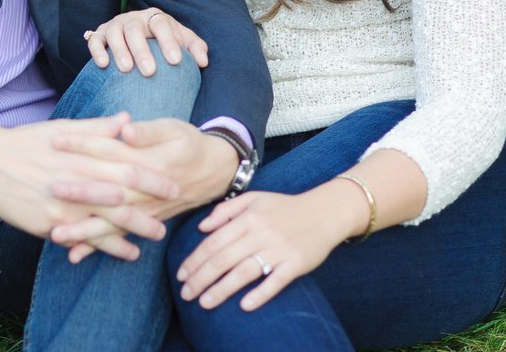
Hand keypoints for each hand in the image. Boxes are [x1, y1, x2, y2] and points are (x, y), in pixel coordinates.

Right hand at [0, 110, 181, 260]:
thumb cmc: (27, 141)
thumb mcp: (64, 128)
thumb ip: (98, 128)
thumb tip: (127, 120)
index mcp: (82, 156)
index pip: (127, 168)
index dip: (153, 179)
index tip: (174, 185)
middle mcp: (75, 182)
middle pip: (121, 201)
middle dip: (147, 213)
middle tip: (168, 223)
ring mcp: (61, 206)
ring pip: (103, 224)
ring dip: (129, 235)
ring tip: (148, 242)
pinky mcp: (46, 224)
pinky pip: (79, 239)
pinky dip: (101, 247)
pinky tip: (120, 252)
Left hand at [48, 118, 237, 260]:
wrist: (215, 172)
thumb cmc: (189, 143)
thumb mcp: (173, 129)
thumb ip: (148, 131)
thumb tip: (125, 129)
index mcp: (152, 162)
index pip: (111, 151)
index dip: (84, 144)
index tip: (56, 140)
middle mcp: (148, 191)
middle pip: (108, 190)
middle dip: (79, 191)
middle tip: (50, 189)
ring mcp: (146, 210)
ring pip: (112, 222)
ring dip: (84, 230)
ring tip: (56, 234)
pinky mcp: (145, 222)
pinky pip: (119, 237)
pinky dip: (98, 247)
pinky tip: (75, 255)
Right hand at [86, 8, 208, 75]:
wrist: (138, 36)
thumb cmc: (162, 41)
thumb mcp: (181, 40)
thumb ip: (194, 48)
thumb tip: (203, 62)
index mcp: (155, 18)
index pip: (162, 25)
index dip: (168, 42)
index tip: (176, 61)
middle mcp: (134, 19)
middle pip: (136, 30)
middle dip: (142, 51)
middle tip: (150, 72)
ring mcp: (115, 25)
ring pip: (114, 34)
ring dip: (119, 51)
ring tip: (126, 70)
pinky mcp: (99, 33)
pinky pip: (95, 40)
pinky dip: (97, 51)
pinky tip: (103, 65)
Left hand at [175, 184, 364, 310]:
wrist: (324, 212)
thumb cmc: (284, 207)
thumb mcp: (253, 199)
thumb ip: (225, 210)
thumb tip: (202, 228)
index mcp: (248, 218)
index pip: (214, 242)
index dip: (195, 259)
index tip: (181, 275)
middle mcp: (261, 234)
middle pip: (224, 259)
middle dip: (201, 278)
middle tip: (186, 294)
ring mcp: (279, 250)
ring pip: (244, 272)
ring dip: (222, 289)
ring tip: (205, 303)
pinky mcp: (296, 264)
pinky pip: (276, 281)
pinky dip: (260, 294)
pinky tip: (244, 306)